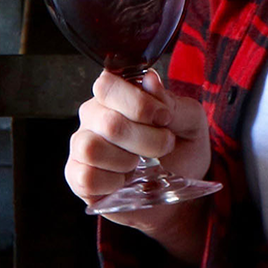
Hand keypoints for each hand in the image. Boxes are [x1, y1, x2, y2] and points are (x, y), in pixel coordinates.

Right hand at [66, 68, 212, 258]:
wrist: (178, 186)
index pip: (107, 85)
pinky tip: (124, 181)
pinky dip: (113, 183)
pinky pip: (86, 178)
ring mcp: (81, 146)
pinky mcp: (77, 176)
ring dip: (126, 161)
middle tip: (164, 146)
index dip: (139, 104)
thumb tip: (149, 81)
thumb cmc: (180, 147)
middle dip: (147, 140)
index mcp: (117, 93)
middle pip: (108, 123)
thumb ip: (173, 102)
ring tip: (139, 164)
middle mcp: (94, 115)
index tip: (164, 118)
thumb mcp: (190, 121)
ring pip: (91, 149)